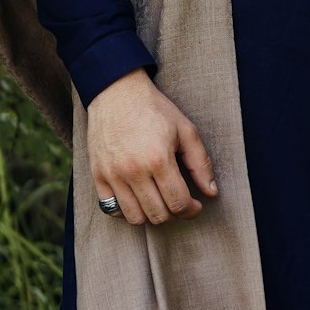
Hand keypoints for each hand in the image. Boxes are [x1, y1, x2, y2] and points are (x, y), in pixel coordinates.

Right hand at [86, 68, 217, 225]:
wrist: (116, 92)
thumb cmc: (154, 109)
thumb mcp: (185, 130)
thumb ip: (201, 163)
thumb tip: (212, 192)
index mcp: (158, 159)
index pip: (178, 203)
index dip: (192, 210)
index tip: (196, 205)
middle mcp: (133, 171)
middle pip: (158, 215)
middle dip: (174, 213)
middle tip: (179, 201)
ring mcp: (112, 175)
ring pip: (135, 218)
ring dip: (151, 215)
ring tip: (159, 201)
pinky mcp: (97, 175)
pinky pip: (112, 210)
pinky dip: (126, 211)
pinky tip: (138, 198)